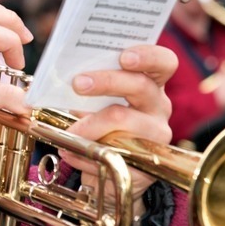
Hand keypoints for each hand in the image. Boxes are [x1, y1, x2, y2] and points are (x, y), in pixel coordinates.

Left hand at [60, 44, 176, 206]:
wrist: (109, 169)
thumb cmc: (101, 124)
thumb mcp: (98, 101)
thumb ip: (89, 85)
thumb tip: (61, 74)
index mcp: (151, 83)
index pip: (163, 62)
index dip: (148, 56)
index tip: (124, 56)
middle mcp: (159, 105)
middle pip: (141, 86)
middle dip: (107, 81)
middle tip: (78, 83)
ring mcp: (156, 133)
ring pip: (123, 119)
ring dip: (89, 124)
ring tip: (69, 131)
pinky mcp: (146, 160)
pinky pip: (113, 151)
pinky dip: (87, 152)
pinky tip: (71, 152)